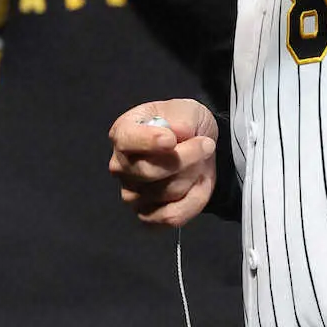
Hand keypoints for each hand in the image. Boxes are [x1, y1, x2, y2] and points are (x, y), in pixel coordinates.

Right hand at [108, 99, 218, 226]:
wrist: (199, 145)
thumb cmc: (184, 123)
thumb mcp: (187, 109)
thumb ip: (181, 119)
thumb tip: (176, 134)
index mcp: (122, 132)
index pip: (126, 140)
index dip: (148, 141)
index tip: (171, 140)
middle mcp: (120, 166)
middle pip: (149, 171)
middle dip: (186, 157)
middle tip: (206, 144)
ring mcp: (131, 195)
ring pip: (167, 192)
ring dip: (193, 174)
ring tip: (200, 161)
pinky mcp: (147, 217)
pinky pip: (173, 216)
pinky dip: (194, 199)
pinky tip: (198, 182)